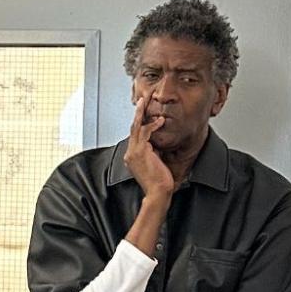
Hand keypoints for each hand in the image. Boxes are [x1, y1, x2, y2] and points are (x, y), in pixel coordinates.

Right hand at [124, 93, 177, 212]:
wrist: (158, 192)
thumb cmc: (159, 182)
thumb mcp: (154, 163)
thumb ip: (152, 152)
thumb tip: (157, 144)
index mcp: (132, 157)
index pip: (134, 135)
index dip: (139, 121)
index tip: (144, 112)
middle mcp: (130, 153)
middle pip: (132, 127)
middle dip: (138, 112)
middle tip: (142, 99)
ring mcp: (133, 152)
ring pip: (136, 127)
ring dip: (142, 112)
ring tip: (146, 100)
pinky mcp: (140, 151)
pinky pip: (144, 132)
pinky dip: (152, 125)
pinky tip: (160, 121)